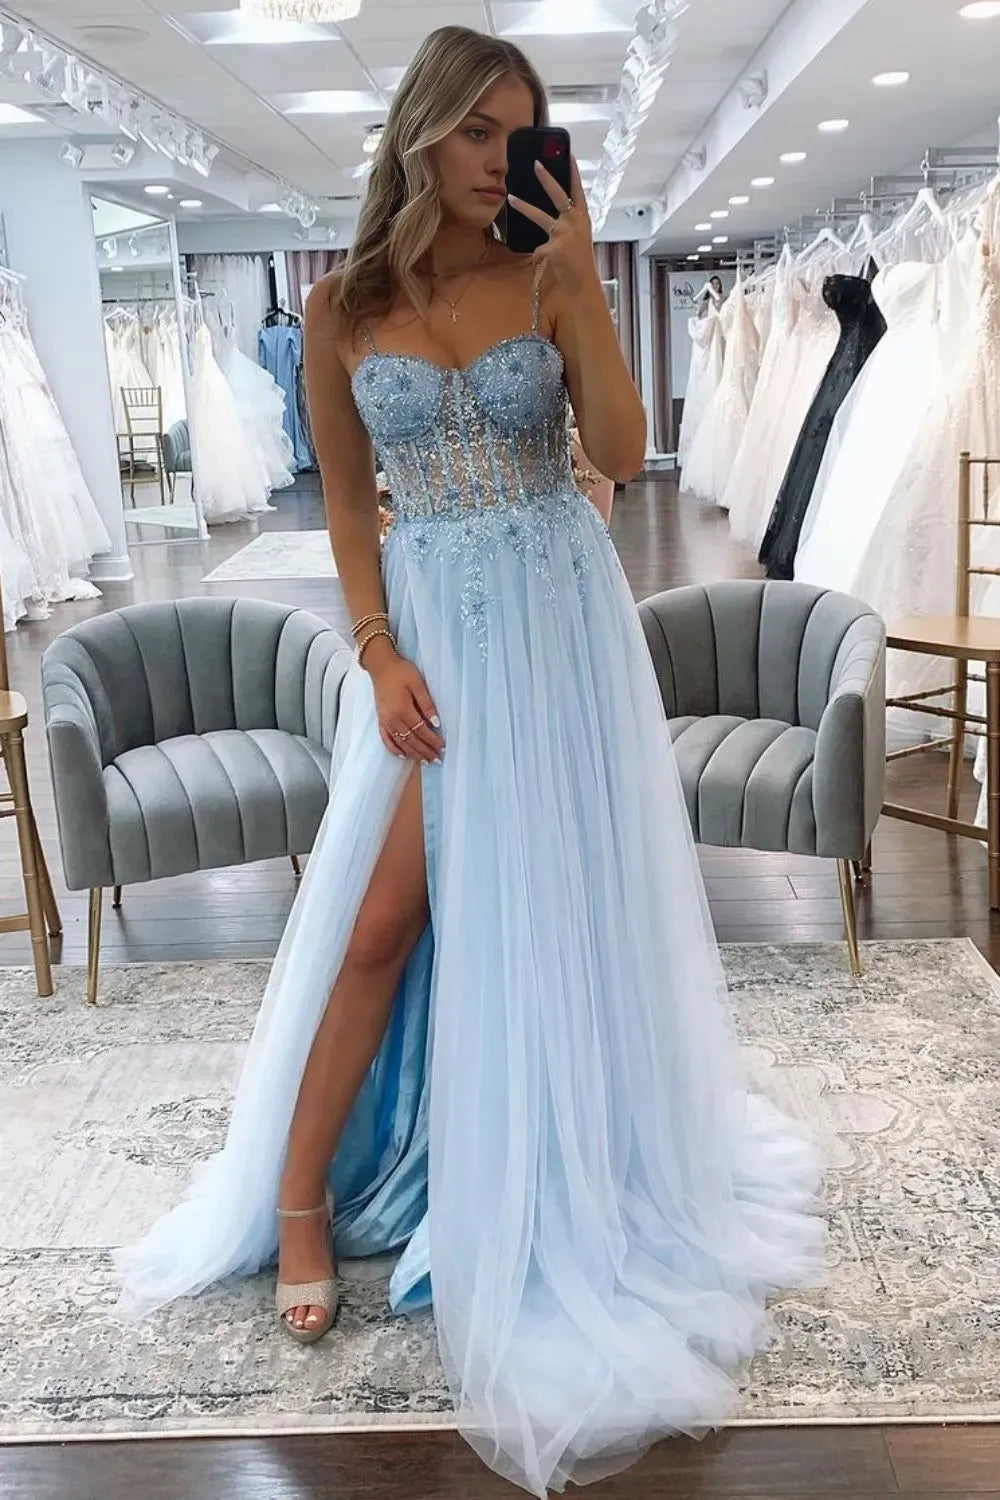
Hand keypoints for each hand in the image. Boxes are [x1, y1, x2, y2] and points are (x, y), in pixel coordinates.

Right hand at [370, 654, 444, 764]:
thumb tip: (436, 723)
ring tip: (424, 761)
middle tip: (437, 760)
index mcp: (403, 710)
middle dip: (425, 751)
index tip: (443, 747)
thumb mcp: (418, 684)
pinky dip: (395, 749)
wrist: (381, 667)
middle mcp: (393, 719)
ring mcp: (385, 721)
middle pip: (412, 740)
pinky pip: (387, 740)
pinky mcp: (380, 721)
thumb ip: (426, 704)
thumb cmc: (401, 672)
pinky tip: (403, 755)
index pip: (422, 731)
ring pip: (401, 743)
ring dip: (413, 753)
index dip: (433, 741)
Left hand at [507, 156, 596, 297]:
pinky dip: (539, 255)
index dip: (574, 172)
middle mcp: (574, 222)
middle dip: (546, 178)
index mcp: (582, 217)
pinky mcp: (553, 248)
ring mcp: (564, 234)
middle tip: (535, 163)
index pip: (578, 190)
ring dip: (523, 207)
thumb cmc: (579, 259)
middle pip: (558, 195)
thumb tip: (550, 212)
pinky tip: (548, 262)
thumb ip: (566, 222)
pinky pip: (538, 248)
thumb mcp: (577, 236)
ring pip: (539, 217)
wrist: (582, 283)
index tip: (569, 154)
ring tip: (510, 198)